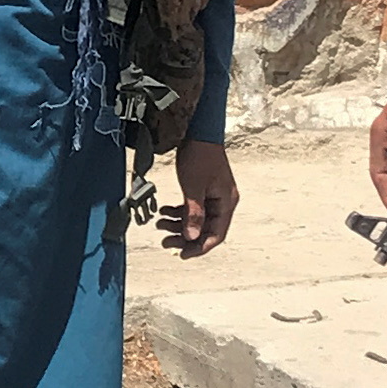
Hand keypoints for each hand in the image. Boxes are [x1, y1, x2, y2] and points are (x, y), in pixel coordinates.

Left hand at [164, 139, 238, 257]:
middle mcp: (222, 202)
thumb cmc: (200, 155)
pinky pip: (191, 208)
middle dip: (185, 238)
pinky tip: (163, 211)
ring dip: (178, 225)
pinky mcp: (203, 190)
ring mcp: (213, 196)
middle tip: (165, 242)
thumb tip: (191, 237)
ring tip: (159, 225)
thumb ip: (193, 214)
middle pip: (205, 230)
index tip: (183, 255)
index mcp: (226, 203)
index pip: (216, 235)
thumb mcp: (193, 188)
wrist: (199, 132)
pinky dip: (178, 212)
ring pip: (196, 220)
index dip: (200, 248)